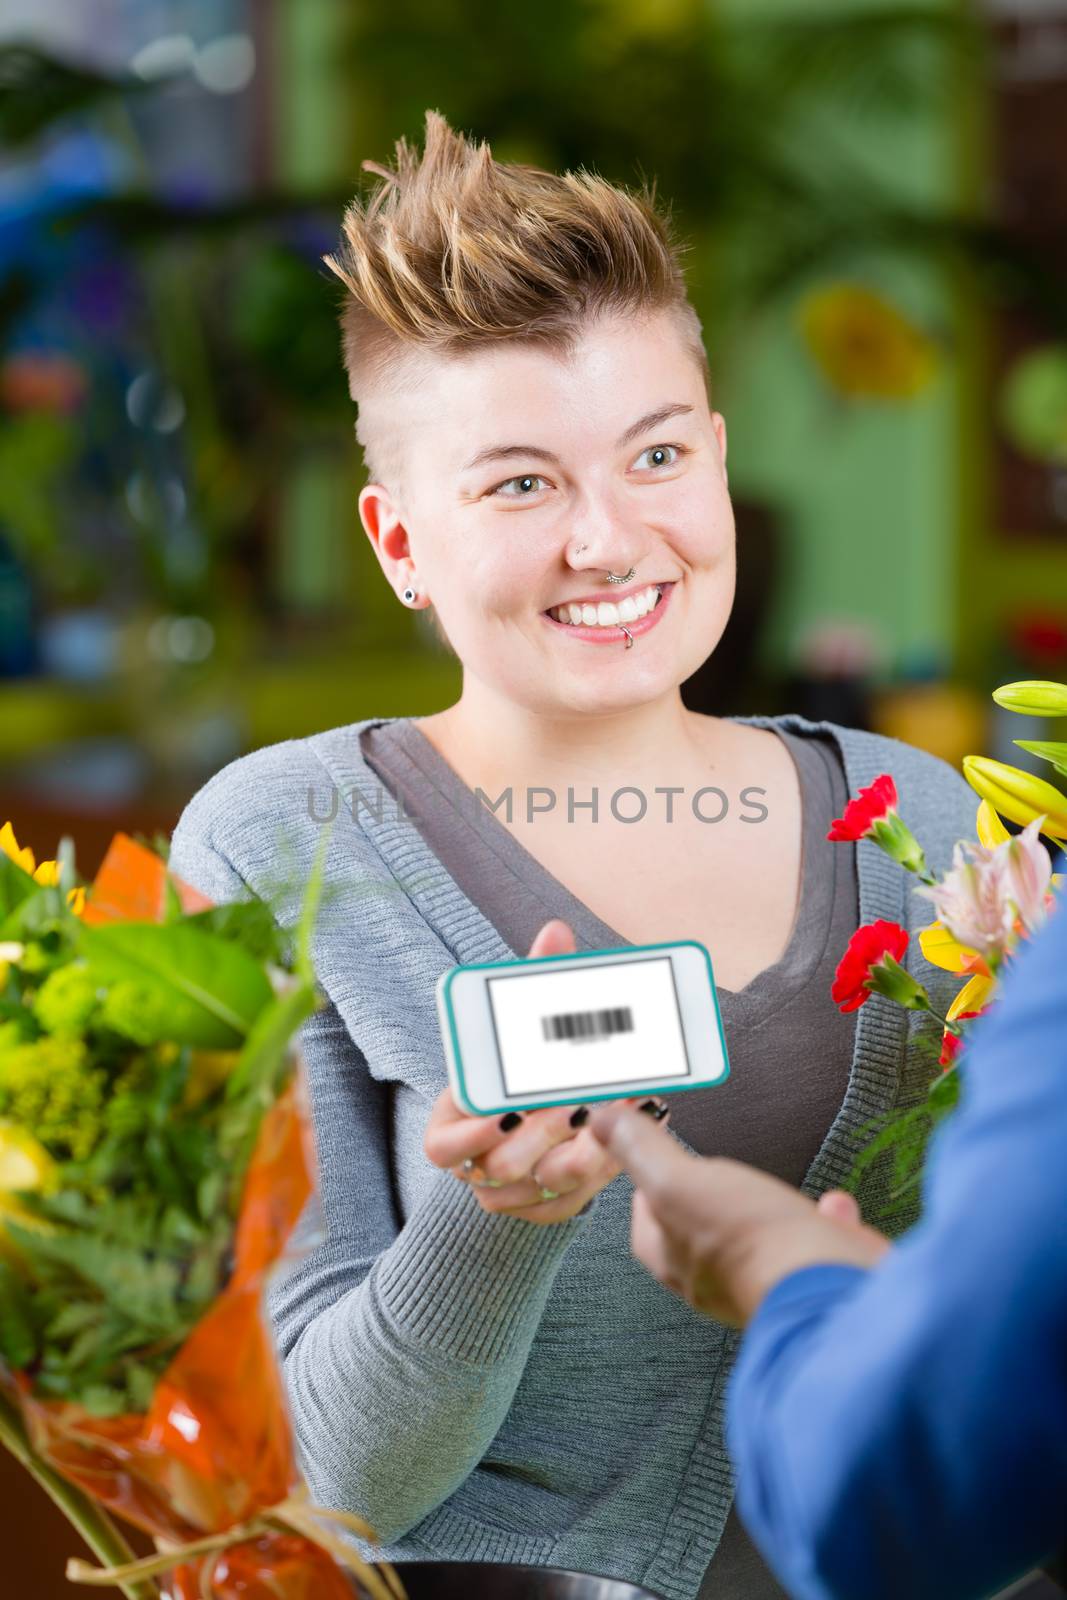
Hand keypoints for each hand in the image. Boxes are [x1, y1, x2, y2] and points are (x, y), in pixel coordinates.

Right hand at [424, 919, 664, 1225]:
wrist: (539, 1114)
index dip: (470, 1134)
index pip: (442, 1147)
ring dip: (581, 1153)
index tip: (507, 1111)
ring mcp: (511, 1192)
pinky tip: (626, 1140)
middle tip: (579, 1101)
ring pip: (542, 1187)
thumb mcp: (521, 1024)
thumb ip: (535, 981)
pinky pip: (570, 1202)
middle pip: (500, 1166)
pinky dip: (601, 1173)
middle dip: (542, 1133)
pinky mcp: (546, 1206)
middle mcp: (476, 1165)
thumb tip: (556, 930)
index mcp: (451, 1126)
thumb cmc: (521, 1064)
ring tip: (614, 1115)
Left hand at [586, 1100, 890, 1324]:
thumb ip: (640, 1150)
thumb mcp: (674, 1180)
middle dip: (709, 1198)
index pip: (644, 1220)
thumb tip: (601, 1121)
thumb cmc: (746, 1240)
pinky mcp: (810, 1276)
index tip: (659, 1158)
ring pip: (757, 1241)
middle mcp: (713, 1277)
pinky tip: (830, 1206)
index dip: (649, 1185)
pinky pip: (812, 1245)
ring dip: (766, 1213)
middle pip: (699, 1230)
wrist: (822, 1280)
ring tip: (769, 1190)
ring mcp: (762, 1278)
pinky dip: (820, 1223)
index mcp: (671, 1258)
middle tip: (716, 1168)